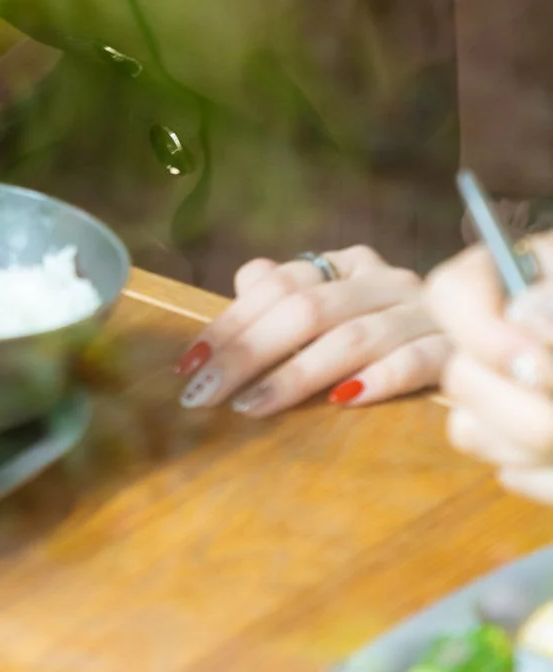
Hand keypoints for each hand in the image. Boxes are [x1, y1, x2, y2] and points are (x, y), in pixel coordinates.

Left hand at [176, 246, 446, 416]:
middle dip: (247, 353)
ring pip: (351, 337)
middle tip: (205, 393)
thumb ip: (283, 295)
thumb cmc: (382, 331)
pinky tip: (343, 400)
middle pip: (305, 310)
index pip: (276, 286)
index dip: (228, 323)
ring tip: (253, 405)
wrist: (483, 338)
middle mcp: (384, 281)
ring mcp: (422, 314)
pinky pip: (417, 362)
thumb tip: (247, 278)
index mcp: (346, 265)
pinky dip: (379, 379)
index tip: (188, 365)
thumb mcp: (330, 306)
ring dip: (296, 374)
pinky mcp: (454, 351)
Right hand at [427, 236, 552, 503]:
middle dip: (520, 408)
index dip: (480, 332)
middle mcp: (500, 340)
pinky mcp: (526, 452)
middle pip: (459, 376)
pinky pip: (517, 475)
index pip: (451, 296)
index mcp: (517, 282)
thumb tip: (527, 312)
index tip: (536, 362)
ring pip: (472, 432)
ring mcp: (508, 400)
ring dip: (534, 444)